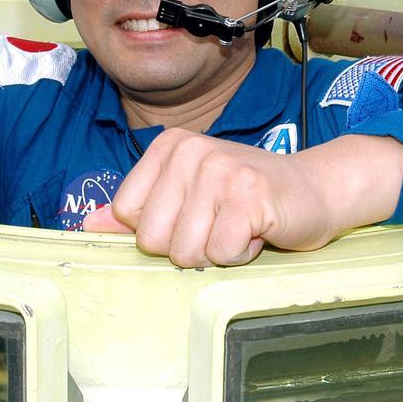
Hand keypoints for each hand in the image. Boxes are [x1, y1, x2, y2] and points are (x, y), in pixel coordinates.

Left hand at [81, 130, 402, 267]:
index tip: (194, 215)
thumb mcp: (187, 196)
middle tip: (219, 224)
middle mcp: (191, 151)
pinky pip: (221, 253)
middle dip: (188, 247)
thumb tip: (88, 226)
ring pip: (185, 251)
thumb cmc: (245, 199)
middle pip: (152, 239)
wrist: (315, 190)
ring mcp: (220, 169)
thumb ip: (138, 210)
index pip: (127, 215)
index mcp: (168, 146)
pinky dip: (241, 255)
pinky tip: (257, 230)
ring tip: (237, 226)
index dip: (162, 231)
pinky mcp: (248, 195)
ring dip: (216, 252)